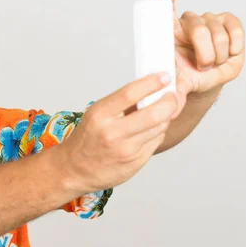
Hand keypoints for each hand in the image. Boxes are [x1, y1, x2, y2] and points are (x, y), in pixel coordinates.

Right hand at [60, 73, 177, 192]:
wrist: (74, 169)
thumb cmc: (86, 139)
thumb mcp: (96, 115)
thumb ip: (121, 103)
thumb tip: (150, 88)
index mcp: (100, 115)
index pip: (130, 93)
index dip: (152, 83)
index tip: (164, 77)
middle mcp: (112, 133)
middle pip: (154, 113)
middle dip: (170, 102)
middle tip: (171, 96)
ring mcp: (125, 150)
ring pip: (160, 128)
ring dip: (165, 118)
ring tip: (158, 113)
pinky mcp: (135, 162)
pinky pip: (156, 142)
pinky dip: (157, 133)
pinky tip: (148, 131)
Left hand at [157, 0, 245, 118]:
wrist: (201, 79)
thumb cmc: (183, 76)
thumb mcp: (175, 82)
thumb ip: (172, 89)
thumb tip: (169, 106)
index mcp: (168, 32)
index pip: (164, 11)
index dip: (165, 1)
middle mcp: (187, 22)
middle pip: (197, 25)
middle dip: (203, 49)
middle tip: (203, 65)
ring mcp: (208, 21)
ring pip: (216, 30)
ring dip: (217, 52)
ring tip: (213, 63)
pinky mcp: (228, 23)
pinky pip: (235, 28)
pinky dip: (234, 43)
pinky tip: (229, 53)